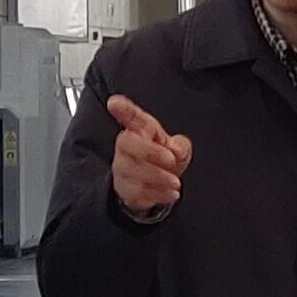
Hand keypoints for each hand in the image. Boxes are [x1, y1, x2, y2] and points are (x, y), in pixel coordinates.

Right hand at [107, 95, 192, 215]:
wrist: (154, 186)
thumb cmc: (163, 160)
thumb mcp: (179, 149)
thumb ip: (181, 146)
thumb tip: (176, 150)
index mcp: (140, 130)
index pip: (130, 116)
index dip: (122, 109)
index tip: (114, 103)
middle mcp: (127, 147)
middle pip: (127, 144)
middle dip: (150, 152)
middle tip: (171, 160)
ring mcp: (122, 168)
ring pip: (131, 170)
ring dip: (157, 177)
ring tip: (175, 182)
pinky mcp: (125, 188)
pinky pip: (136, 191)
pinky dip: (156, 194)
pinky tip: (170, 193)